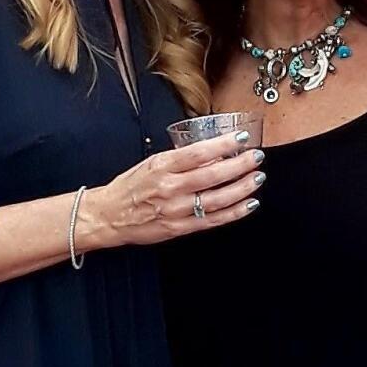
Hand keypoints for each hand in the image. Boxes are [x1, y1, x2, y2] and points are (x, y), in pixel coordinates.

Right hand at [83, 131, 262, 249]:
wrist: (109, 215)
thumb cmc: (131, 187)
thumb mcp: (151, 163)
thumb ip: (180, 159)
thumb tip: (213, 152)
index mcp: (162, 166)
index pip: (197, 152)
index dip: (223, 145)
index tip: (241, 137)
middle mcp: (170, 188)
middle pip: (212, 175)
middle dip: (239, 165)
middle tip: (256, 157)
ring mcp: (176, 210)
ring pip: (217, 199)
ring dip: (242, 188)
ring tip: (257, 178)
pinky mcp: (180, 228)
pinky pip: (213, 221)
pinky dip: (234, 212)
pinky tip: (249, 204)